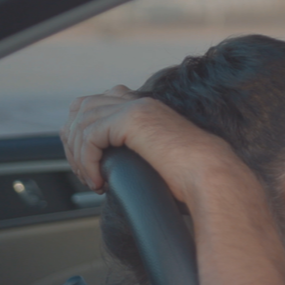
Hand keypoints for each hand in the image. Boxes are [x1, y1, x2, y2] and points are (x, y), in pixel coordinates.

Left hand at [60, 86, 241, 201]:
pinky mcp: (132, 119)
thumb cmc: (191, 178)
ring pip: (82, 123)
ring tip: (92, 182)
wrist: (211, 176)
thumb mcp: (154, 159)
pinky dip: (88, 163)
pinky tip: (99, 182)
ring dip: (79, 157)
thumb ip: (133, 151)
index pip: (94, 103)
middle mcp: (138, 102)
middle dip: (73, 143)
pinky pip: (91, 137)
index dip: (80, 132)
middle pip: (81, 109)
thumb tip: (106, 168)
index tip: (86, 165)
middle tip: (85, 175)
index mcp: (145, 107)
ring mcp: (135, 107)